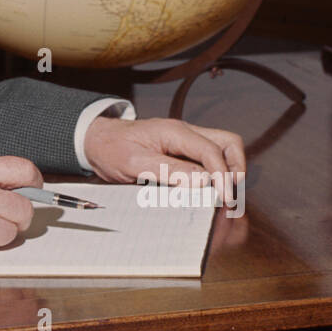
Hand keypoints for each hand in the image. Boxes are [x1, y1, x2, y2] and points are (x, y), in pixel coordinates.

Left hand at [83, 115, 245, 205]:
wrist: (96, 141)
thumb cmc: (112, 148)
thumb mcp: (134, 162)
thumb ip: (168, 170)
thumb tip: (202, 181)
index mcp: (175, 132)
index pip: (211, 151)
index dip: (222, 175)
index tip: (224, 198)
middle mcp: (186, 134)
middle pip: (227, 143)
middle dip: (235, 169)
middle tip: (228, 195)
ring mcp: (186, 143)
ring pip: (222, 151)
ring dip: (227, 172)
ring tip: (221, 196)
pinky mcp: (183, 153)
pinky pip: (208, 161)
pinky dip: (215, 176)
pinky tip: (208, 193)